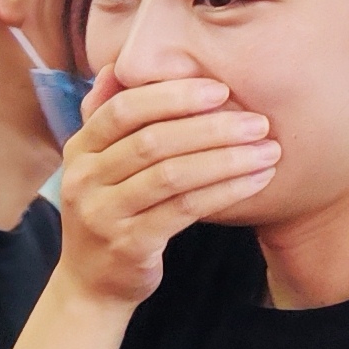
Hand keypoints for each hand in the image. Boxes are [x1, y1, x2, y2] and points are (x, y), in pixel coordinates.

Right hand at [56, 78, 277, 307]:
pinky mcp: (129, 244)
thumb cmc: (110, 211)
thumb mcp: (97, 164)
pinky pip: (185, 209)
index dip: (172, 96)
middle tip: (259, 121)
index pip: (123, 110)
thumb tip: (115, 67)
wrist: (92, 281)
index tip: (220, 90)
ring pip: (172, 175)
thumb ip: (105, 118)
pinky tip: (256, 180)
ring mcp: (103, 214)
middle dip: (212, 127)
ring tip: (269, 150)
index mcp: (79, 150)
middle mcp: (83, 179)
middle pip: (152, 141)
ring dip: (227, 159)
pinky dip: (226, 191)